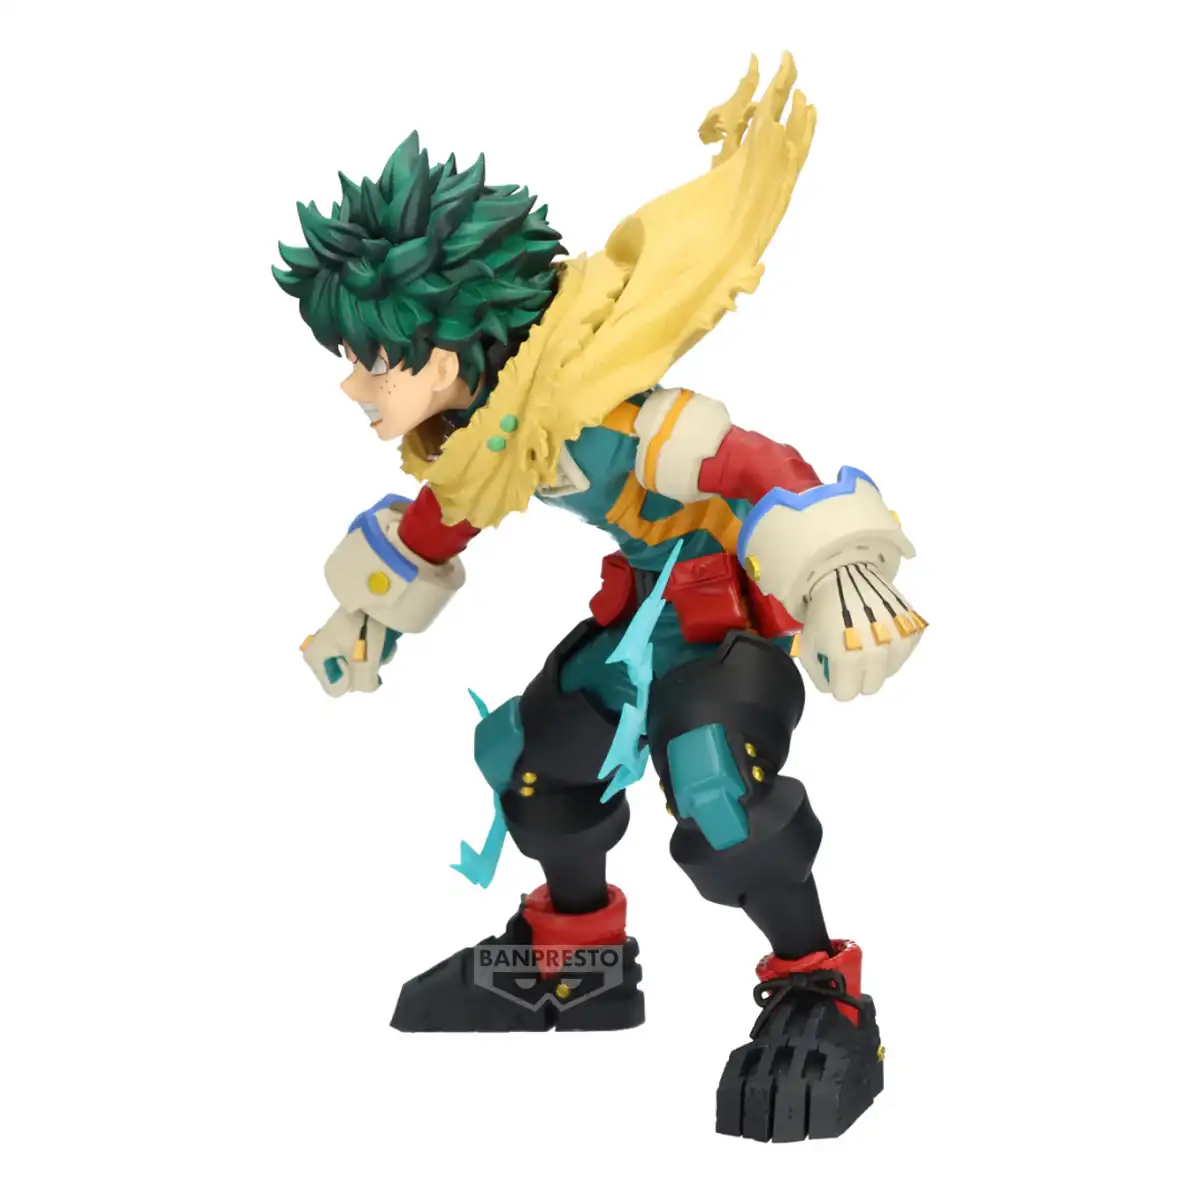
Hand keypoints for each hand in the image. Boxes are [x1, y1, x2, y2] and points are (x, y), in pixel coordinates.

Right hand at [299, 607, 397, 696]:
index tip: (360, 660)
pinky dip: (378, 646)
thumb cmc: (363, 625)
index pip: (336, 688)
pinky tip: (384, 634)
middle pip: (350, 677)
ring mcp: (336, 641)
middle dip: (366, 667)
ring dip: (376, 656)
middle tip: (373, 649)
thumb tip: (369, 684)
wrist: (374, 587)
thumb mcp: (363, 659)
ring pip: (361, 665)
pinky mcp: (351, 633)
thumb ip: (363, 682)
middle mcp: (321, 650)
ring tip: (381, 639)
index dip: (354, 678)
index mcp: (315, 657)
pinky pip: (366, 651)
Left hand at [797, 564, 925, 700]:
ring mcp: (899, 641)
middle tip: (850, 655)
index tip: (835, 669)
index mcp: (849, 658)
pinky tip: (880, 630)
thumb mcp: (807, 644)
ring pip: (888, 672)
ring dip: (877, 663)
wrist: (845, 576)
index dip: (837, 683)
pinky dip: (892, 647)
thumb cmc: (823, 612)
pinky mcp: (913, 630)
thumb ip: (818, 674)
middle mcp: (878, 653)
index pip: (846, 695)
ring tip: (865, 639)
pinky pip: (903, 654)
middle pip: (870, 688)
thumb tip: (831, 687)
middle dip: (858, 677)